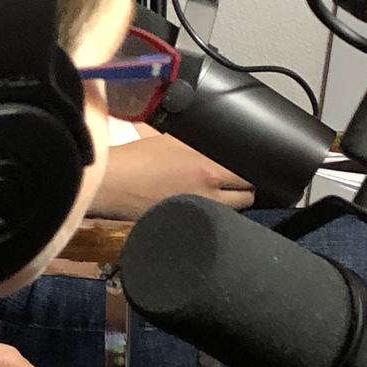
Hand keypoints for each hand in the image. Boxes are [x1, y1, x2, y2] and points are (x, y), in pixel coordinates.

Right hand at [94, 126, 253, 220]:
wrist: (113, 183)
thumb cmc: (139, 158)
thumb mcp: (173, 140)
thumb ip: (201, 144)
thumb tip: (219, 141)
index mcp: (210, 169)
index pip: (251, 174)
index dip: (252, 171)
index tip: (249, 167)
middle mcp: (211, 193)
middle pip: (248, 198)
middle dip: (245, 189)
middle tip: (236, 182)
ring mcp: (200, 213)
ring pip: (233, 213)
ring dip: (231, 205)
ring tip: (220, 197)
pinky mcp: (187, 226)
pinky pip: (212, 222)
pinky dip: (213, 217)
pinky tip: (203, 210)